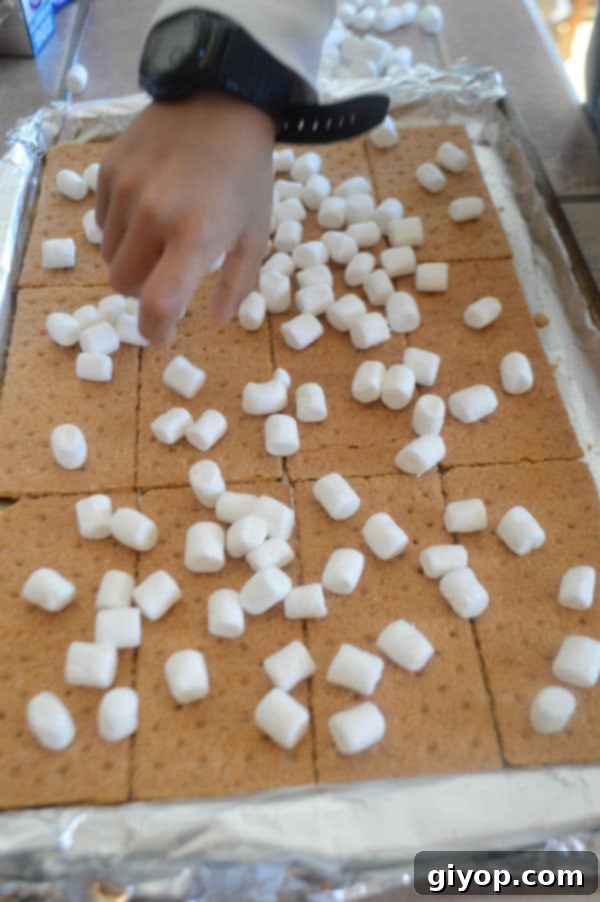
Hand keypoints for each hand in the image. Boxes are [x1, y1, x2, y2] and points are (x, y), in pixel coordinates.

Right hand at [96, 92, 274, 342]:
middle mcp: (154, 215)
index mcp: (195, 236)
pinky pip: (102, 221)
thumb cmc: (246, 174)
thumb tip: (216, 319)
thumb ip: (238, 282)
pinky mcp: (109, 169)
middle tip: (165, 277)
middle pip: (123, 283)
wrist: (221, 99)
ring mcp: (126, 190)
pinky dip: (120, 228)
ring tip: (160, 237)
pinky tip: (147, 209)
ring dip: (131, 259)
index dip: (153, 328)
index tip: (160, 333)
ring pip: (109, 254)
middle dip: (142, 290)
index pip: (157, 302)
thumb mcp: (256, 232)